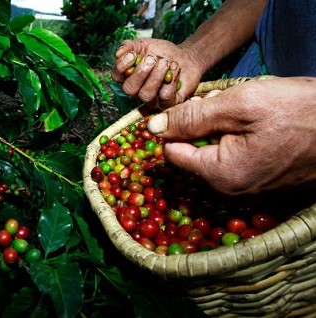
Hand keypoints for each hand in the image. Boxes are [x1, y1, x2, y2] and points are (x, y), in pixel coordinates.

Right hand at [111, 38, 204, 109]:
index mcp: (128, 76)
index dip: (122, 66)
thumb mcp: (144, 44)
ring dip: (156, 76)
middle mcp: (137, 90)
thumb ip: (130, 46)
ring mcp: (152, 99)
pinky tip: (175, 69)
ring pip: (146, 95)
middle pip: (130, 89)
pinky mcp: (168, 103)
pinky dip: (171, 82)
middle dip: (141, 72)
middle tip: (153, 58)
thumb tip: (118, 54)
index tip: (133, 55)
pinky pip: (165, 98)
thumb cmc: (162, 52)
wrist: (185, 57)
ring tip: (165, 62)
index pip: (116, 76)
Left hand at [147, 77, 315, 194]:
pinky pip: (234, 161)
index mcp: (220, 174)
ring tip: (244, 111)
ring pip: (213, 155)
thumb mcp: (239, 105)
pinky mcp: (264, 183)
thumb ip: (192, 118)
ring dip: (219, 130)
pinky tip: (255, 125)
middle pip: (193, 154)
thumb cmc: (298, 112)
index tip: (193, 107)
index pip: (172, 153)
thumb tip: (153, 128)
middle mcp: (230, 189)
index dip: (175, 127)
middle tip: (224, 104)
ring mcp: (249, 189)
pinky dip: (236, 141)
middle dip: (200, 126)